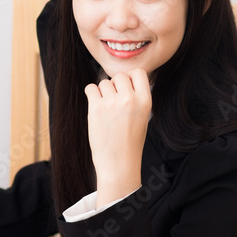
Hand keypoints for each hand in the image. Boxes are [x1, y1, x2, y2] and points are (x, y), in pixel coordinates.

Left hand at [84, 68, 151, 207]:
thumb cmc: (130, 142)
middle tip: (114, 102)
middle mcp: (130, 99)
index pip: (138, 72)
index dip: (130, 78)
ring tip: (106, 110)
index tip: (126, 88)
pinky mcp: (96, 107)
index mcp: (145, 101)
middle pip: (119, 76)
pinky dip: (91, 94)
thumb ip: (136, 96)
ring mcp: (112, 102)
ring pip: (104, 82)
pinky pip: (91, 88)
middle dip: (115, 85)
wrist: (118, 163)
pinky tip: (96, 106)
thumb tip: (123, 78)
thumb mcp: (143, 116)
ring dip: (103, 92)